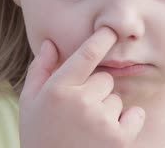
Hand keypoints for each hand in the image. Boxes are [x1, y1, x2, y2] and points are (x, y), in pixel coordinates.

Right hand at [19, 27, 145, 147]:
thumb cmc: (40, 138)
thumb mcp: (29, 103)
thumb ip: (40, 70)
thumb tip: (51, 42)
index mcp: (58, 89)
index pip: (85, 55)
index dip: (101, 39)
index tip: (110, 28)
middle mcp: (80, 100)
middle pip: (104, 79)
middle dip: (96, 91)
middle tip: (80, 114)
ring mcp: (102, 119)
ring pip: (117, 98)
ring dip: (108, 110)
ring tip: (89, 131)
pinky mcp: (120, 138)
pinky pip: (135, 114)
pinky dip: (127, 122)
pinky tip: (108, 136)